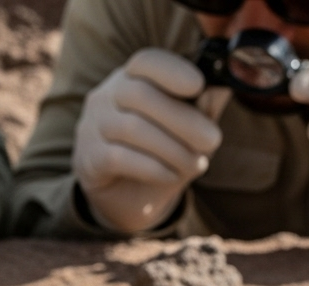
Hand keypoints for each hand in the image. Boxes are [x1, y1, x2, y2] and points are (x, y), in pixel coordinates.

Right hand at [73, 49, 226, 233]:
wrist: (129, 199)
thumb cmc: (161, 155)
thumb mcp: (187, 131)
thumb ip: (203, 108)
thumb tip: (221, 87)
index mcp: (130, 79)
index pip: (145, 61)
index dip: (172, 70)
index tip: (198, 85)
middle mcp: (105, 97)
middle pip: (139, 95)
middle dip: (183, 119)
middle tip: (212, 141)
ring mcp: (91, 127)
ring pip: (132, 128)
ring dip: (172, 148)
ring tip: (196, 164)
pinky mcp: (87, 159)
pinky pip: (119, 157)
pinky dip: (152, 167)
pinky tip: (171, 176)